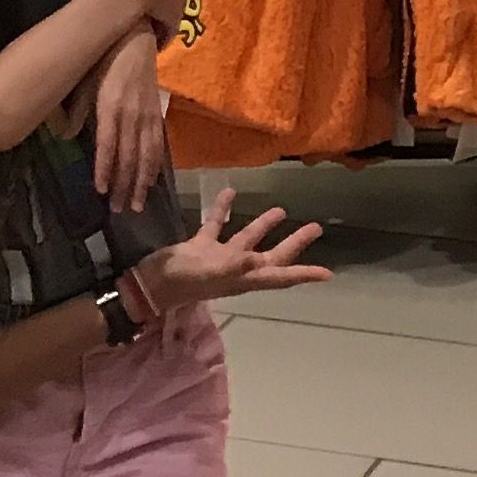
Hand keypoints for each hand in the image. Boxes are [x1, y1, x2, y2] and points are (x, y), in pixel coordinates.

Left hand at [83, 27, 172, 214]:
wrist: (137, 40)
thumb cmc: (104, 60)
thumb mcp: (84, 80)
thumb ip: (77, 109)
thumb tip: (66, 135)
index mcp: (111, 106)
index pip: (107, 144)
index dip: (105, 168)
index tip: (101, 190)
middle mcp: (132, 114)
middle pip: (128, 156)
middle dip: (123, 185)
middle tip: (118, 209)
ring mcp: (147, 115)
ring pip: (146, 155)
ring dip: (141, 183)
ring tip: (136, 205)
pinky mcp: (157, 114)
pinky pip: (158, 145)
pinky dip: (155, 166)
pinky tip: (151, 182)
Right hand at [134, 187, 331, 311]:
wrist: (149, 283)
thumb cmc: (180, 281)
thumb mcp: (208, 273)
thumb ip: (232, 266)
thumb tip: (253, 260)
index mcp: (244, 278)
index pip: (280, 276)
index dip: (304, 274)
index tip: (327, 273)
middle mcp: (237, 269)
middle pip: (273, 256)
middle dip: (294, 243)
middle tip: (316, 228)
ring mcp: (219, 258)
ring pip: (247, 239)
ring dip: (264, 225)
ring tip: (281, 210)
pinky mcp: (200, 247)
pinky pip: (217, 226)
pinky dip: (224, 210)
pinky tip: (229, 192)